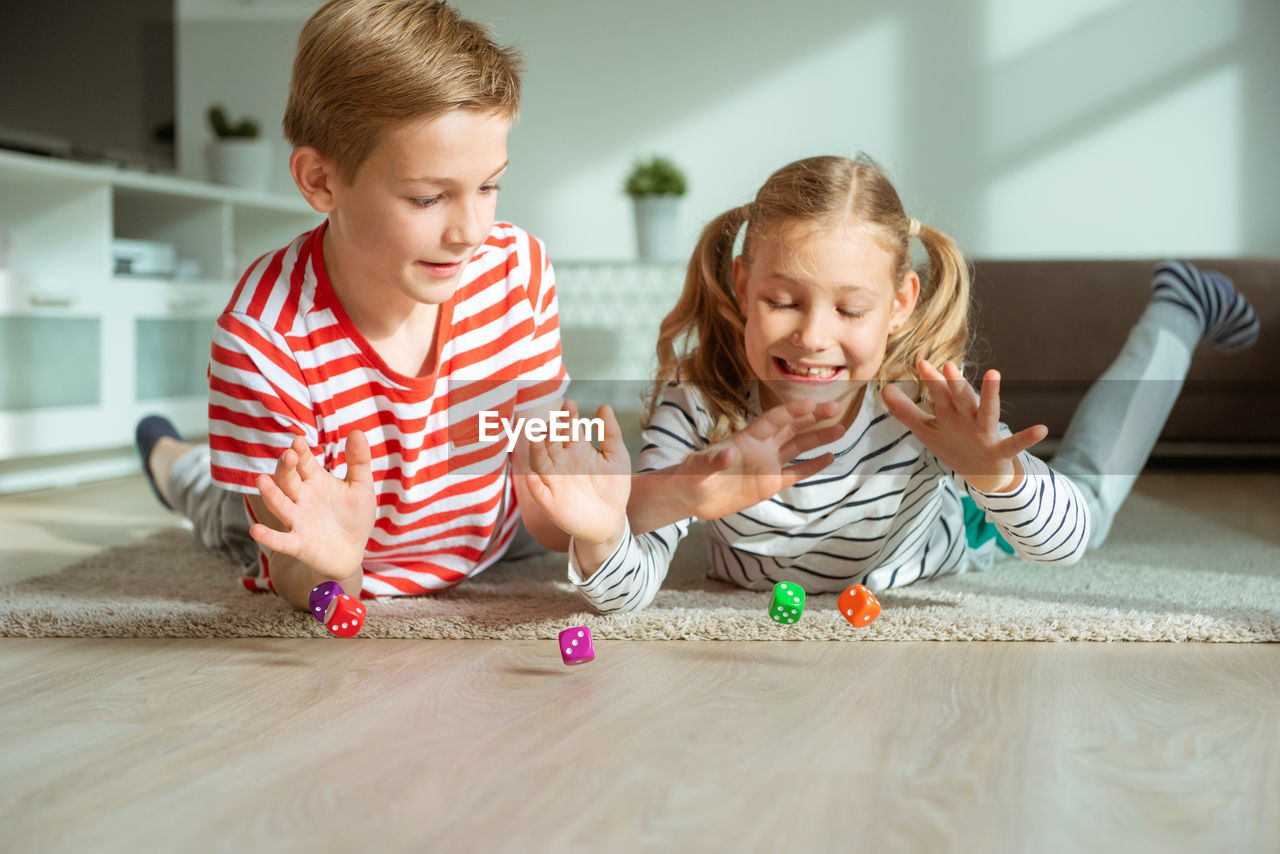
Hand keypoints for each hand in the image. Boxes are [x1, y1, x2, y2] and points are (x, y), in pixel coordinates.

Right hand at [249, 431, 376, 578]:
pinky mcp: (298, 544)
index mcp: (315, 481)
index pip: (304, 463)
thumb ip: (358, 462)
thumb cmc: (354, 516)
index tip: (298, 440)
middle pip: (288, 480)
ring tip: (261, 480)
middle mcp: (301, 498)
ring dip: (271, 494)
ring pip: (280, 505)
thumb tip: (358, 432)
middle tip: (288, 455)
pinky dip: (269, 537)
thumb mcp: (361, 487)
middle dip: (286, 468)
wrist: (352, 551)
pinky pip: (282, 541)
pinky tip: (255, 530)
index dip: (300, 452)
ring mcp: (297, 521)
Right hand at [524, 401, 630, 547]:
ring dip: (536, 451)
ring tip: (536, 438)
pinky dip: (534, 485)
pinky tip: (532, 477)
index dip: (568, 416)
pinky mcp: (550, 502)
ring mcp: (553, 481)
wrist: (610, 520)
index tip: (570, 404)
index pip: (568, 428)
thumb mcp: (617, 457)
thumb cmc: (613, 486)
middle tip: (553, 418)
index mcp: (576, 448)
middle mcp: (561, 462)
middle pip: (551, 441)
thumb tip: (604, 406)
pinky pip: (539, 493)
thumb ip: (610, 433)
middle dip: (551, 429)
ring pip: (540, 463)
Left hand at [669, 398, 844, 519]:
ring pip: (798, 446)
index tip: (812, 403)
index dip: (792, 411)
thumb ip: (713, 460)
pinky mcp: (769, 483)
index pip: (774, 420)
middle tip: (836, 408)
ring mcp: (767, 465)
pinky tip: (830, 456)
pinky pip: (796, 472)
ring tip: (841, 428)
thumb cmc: (691, 476)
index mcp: (746, 439)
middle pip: (792, 427)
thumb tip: (729, 451)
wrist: (690, 496)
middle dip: (814, 417)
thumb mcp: (698, 468)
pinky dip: (813, 465)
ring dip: (819, 437)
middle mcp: (761, 448)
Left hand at [882, 360, 1047, 492]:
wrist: (983, 476)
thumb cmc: (955, 447)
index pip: (939, 396)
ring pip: (987, 413)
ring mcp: (986, 434)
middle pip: (960, 399)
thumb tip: (883, 390)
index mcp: (952, 414)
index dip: (931, 381)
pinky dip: (1028, 437)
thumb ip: (906, 412)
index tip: (920, 363)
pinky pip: (1015, 444)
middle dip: (954, 384)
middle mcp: (970, 419)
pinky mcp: (1000, 452)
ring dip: (989, 395)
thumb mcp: (928, 431)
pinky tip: (1042, 429)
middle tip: (948, 365)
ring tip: (994, 374)